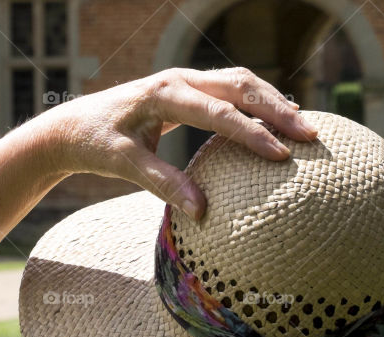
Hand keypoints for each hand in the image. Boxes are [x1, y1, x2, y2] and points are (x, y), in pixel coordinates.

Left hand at [36, 66, 318, 218]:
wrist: (73, 124)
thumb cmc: (97, 145)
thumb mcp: (125, 166)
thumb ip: (163, 184)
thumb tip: (202, 212)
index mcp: (165, 94)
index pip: (219, 113)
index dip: (253, 133)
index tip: (281, 155)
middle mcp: (179, 79)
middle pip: (240, 86)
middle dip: (277, 110)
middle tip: (310, 135)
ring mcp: (186, 80)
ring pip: (240, 82)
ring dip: (273, 101)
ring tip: (304, 127)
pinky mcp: (189, 89)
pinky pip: (231, 90)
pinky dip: (258, 102)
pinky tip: (278, 120)